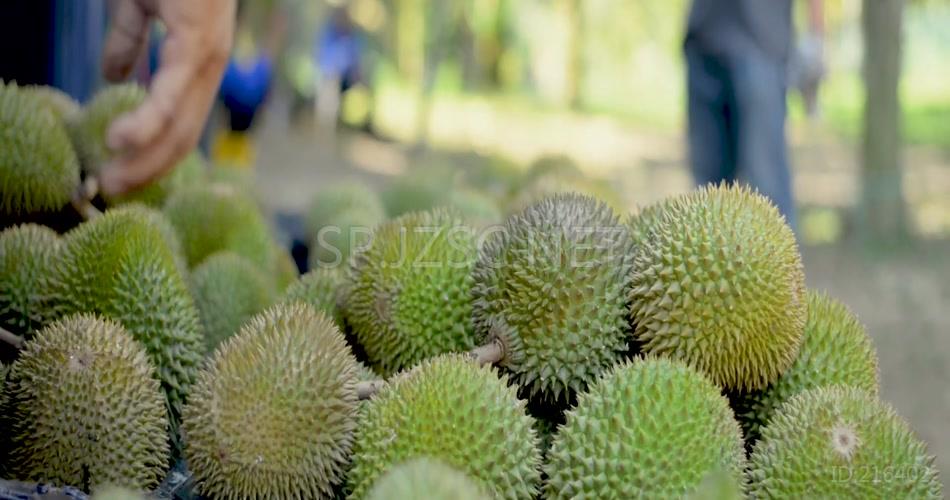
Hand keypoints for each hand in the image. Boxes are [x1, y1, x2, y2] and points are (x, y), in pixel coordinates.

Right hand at [99, 0, 235, 195]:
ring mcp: (207, 60)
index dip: (152, 155)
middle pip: (183, 137)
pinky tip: (120, 141)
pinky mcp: (197, 44)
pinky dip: (147, 120)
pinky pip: (171, 93)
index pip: (180, 127)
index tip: (121, 175)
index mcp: (198, 67)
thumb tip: (113, 76)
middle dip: (146, 169)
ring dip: (145, 158)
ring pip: (179, 125)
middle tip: (111, 190)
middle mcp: (208, 71)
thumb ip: (130, 40)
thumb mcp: (142, 7)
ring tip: (112, 180)